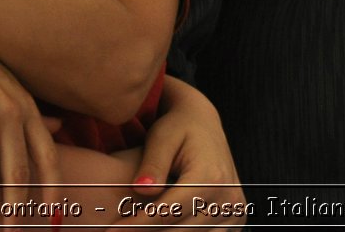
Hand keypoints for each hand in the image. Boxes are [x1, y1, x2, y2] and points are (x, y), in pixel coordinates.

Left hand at [112, 78, 244, 226]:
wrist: (203, 124)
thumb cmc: (176, 127)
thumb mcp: (161, 137)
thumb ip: (153, 163)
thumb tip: (141, 189)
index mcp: (211, 177)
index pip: (168, 211)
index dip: (137, 224)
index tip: (111, 230)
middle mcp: (228, 198)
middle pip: (180, 231)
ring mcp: (234, 212)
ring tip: (132, 229)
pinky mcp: (233, 220)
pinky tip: (156, 230)